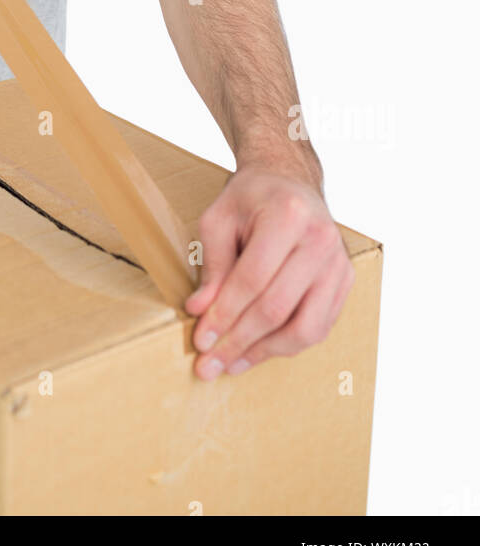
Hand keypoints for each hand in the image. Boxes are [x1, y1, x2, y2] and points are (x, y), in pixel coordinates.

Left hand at [185, 163, 353, 378]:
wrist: (290, 180)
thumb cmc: (251, 198)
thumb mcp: (219, 219)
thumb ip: (212, 265)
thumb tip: (200, 311)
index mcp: (288, 215)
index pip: (253, 278)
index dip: (224, 314)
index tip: (200, 339)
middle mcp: (320, 239)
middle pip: (278, 307)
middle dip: (238, 340)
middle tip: (209, 365)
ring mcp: (339, 262)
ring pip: (305, 327)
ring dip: (264, 352)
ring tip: (232, 363)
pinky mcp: (345, 281)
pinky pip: (319, 326)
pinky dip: (287, 345)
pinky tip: (258, 350)